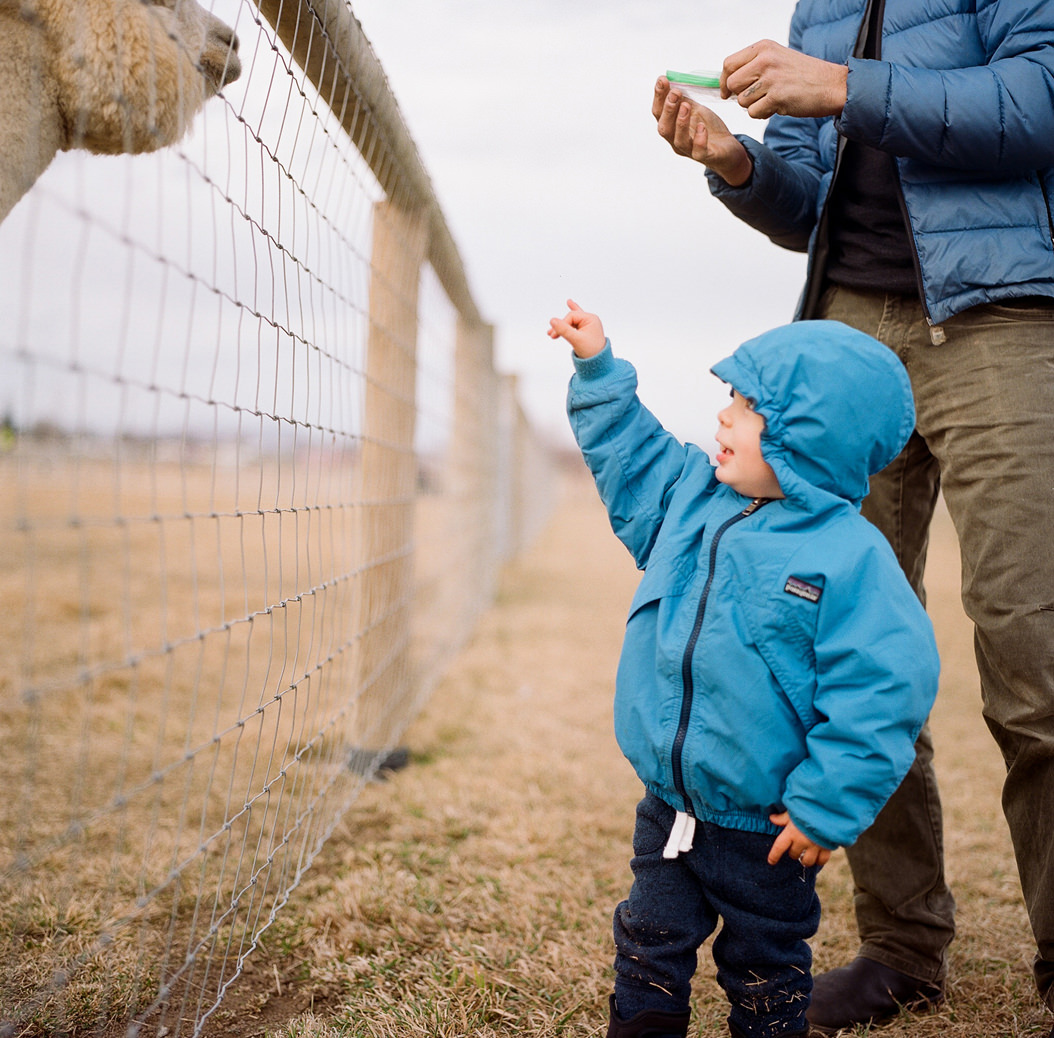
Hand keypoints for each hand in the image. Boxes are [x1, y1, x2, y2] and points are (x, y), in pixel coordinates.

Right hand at [548, 299, 605, 358]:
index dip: (562, 324)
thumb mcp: (576, 340)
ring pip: (571, 321)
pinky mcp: (585, 330)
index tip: (554, 334)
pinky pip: (576, 321)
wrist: (598, 363)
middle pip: (571, 318)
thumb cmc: (591, 351)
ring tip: (551, 332)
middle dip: (560, 326)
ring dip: (562, 326)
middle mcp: (590, 319)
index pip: (571, 316)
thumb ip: (564, 329)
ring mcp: (588, 324)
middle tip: (550, 334)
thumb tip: (552, 320)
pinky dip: (570, 318)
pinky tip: (569, 302)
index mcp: (591, 319)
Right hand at [652, 77, 752, 186]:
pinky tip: (702, 126)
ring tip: (686, 106)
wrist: (728, 148)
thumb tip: (673, 80)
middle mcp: (677, 140)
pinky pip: (699, 151)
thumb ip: (684, 100)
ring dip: (681, 122)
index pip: (659, 113)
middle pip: (665, 128)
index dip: (659, 97)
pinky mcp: (706, 156)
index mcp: (672, 128)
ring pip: (679, 140)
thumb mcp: (696, 110)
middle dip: (668, 110)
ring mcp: (690, 150)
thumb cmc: (709, 129)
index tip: (662, 80)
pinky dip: (699, 139)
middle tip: (675, 93)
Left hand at [723, 40, 847, 119]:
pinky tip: (776, 107)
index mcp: (763, 48)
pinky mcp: (776, 96)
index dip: (724, 81)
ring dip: (753, 106)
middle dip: (739, 96)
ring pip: (742, 100)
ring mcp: (771, 78)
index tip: (727, 92)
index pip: (729, 64)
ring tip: (772, 100)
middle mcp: (765, 60)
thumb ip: (754, 66)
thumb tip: (727, 84)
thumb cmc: (803, 75)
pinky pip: (753, 113)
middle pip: (732, 84)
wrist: (831, 84)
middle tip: (755, 98)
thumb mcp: (777, 59)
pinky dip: (762, 114)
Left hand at [768, 811, 831, 867]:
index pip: (779, 847)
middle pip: (794, 854)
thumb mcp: (793, 811)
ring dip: (805, 859)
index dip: (774, 856)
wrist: (828, 807)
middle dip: (793, 852)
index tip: (771, 862)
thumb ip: (783, 818)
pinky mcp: (827, 848)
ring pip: (807, 861)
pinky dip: (819, 861)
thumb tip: (772, 818)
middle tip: (796, 846)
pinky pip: (821, 861)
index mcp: (791, 832)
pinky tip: (817, 856)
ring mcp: (815, 846)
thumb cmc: (808, 808)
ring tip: (806, 854)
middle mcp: (802, 841)